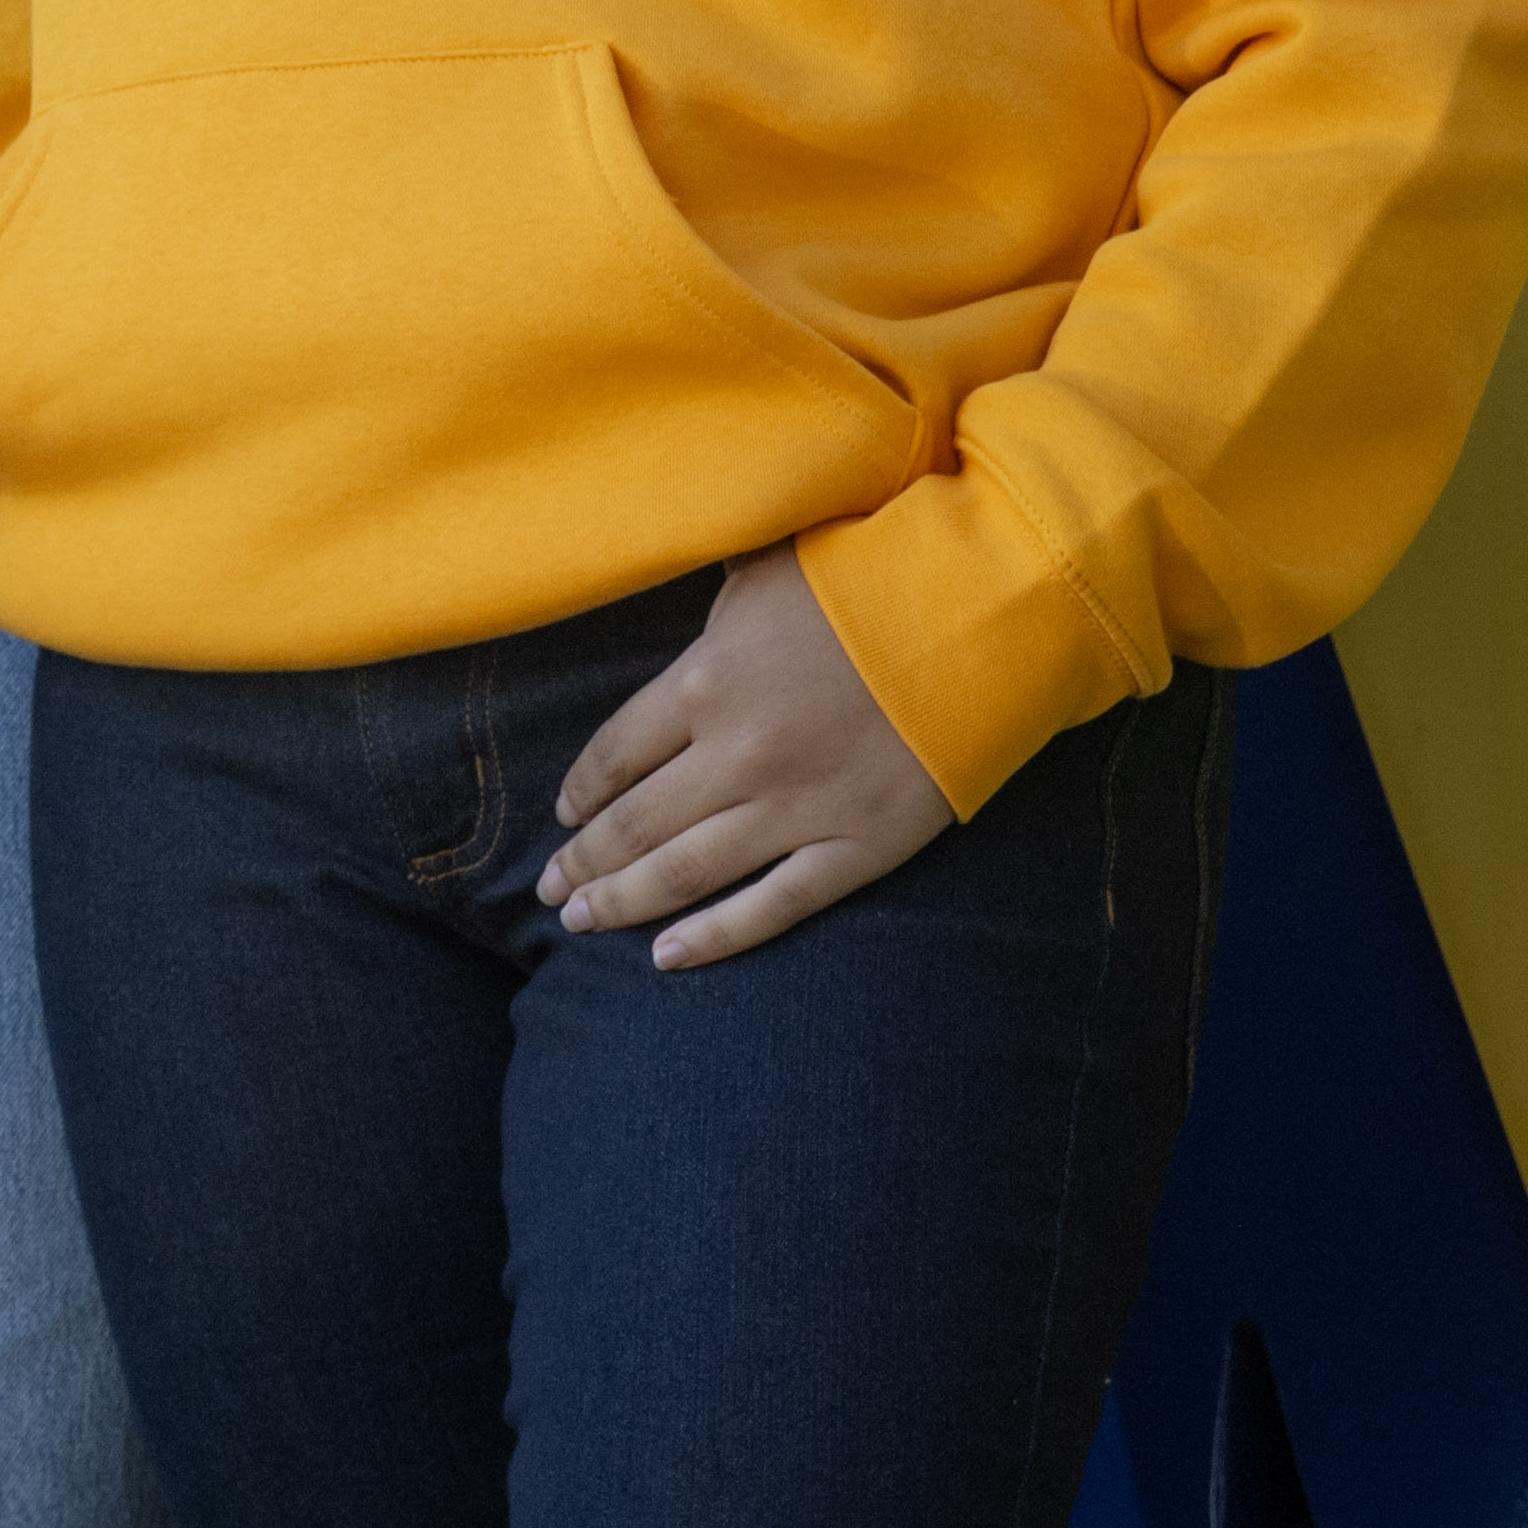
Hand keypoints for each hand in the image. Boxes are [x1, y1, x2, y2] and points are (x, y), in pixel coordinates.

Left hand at [538, 552, 958, 967]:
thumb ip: (706, 612)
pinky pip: (772, 906)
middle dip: (584, 861)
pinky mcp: (858, 847)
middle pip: (636, 823)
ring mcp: (797, 808)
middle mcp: (737, 756)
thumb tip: (666, 594)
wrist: (976, 615)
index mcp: (704, 683)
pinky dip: (715, 937)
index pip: (616, 753)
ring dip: (623, 901)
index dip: (582, 791)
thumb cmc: (866, 579)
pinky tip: (666, 957)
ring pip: (686, 872)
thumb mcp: (762, 571)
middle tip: (551, 889)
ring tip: (581, 922)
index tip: (563, 817)